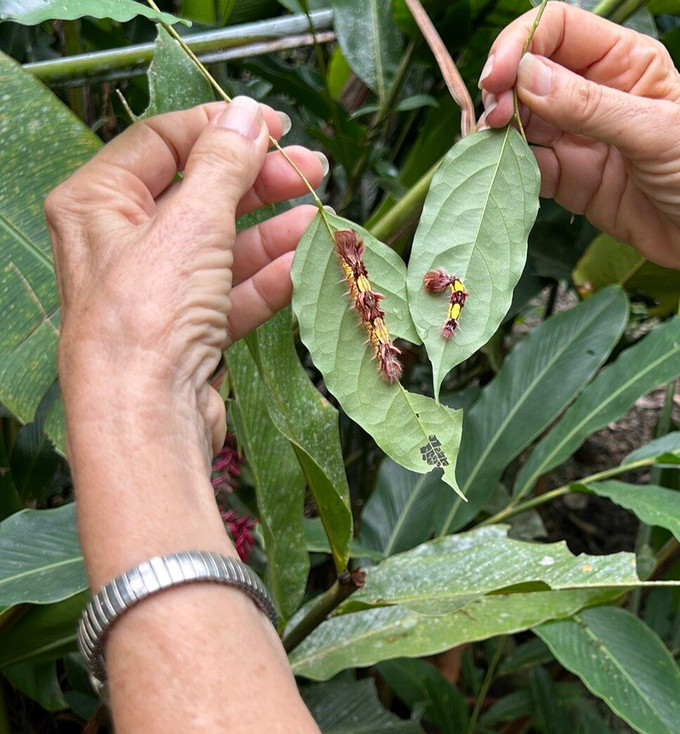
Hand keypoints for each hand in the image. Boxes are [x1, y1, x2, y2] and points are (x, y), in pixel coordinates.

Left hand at [46, 98, 324, 459]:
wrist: (146, 413)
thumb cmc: (149, 313)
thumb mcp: (191, 221)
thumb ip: (224, 163)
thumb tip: (248, 114)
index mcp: (98, 203)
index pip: (163, 142)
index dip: (221, 128)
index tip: (276, 126)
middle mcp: (121, 242)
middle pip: (199, 192)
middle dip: (258, 180)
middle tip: (311, 169)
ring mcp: (156, 289)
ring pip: (222, 244)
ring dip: (273, 229)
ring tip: (320, 215)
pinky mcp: (186, 330)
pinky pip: (232, 291)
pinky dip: (268, 277)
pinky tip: (304, 263)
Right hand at [479, 2, 679, 271]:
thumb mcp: (654, 130)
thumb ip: (589, 105)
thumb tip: (526, 77)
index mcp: (623, 60)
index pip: (555, 29)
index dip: (520, 43)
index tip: (499, 75)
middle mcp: (596, 92)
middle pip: (530, 72)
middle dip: (505, 88)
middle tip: (495, 117)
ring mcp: (581, 136)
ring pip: (523, 119)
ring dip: (502, 130)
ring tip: (496, 145)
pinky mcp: (573, 179)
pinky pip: (531, 166)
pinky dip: (514, 169)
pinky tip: (510, 174)